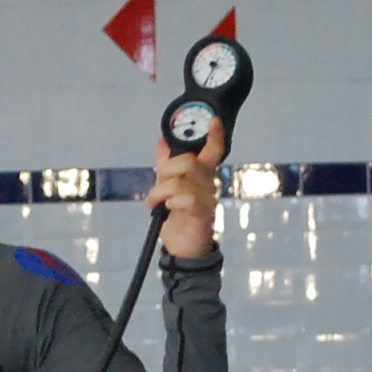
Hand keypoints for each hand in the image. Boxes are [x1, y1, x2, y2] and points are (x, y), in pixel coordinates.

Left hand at [149, 132, 225, 262]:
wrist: (181, 250)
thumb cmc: (177, 218)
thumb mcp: (166, 188)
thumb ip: (166, 165)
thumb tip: (162, 142)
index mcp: (202, 177)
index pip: (213, 152)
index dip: (215, 136)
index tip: (214, 120)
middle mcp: (208, 186)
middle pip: (190, 162)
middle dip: (167, 170)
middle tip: (158, 184)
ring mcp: (207, 200)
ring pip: (182, 181)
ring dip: (161, 191)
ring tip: (156, 203)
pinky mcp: (202, 215)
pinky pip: (187, 199)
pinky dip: (171, 202)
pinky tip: (168, 209)